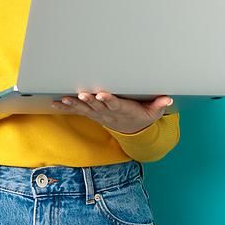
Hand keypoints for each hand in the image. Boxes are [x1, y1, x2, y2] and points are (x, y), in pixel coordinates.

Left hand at [51, 91, 172, 133]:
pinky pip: (78, 111)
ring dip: (74, 104)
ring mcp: (99, 115)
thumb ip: (159, 104)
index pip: (115, 104)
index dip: (108, 100)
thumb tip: (168, 98)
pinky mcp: (93, 114)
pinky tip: (55, 103)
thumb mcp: (154, 112)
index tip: (102, 94)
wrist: (132, 130)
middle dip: (89, 100)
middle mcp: (109, 113)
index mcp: (124, 110)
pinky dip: (67, 107)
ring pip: (85, 109)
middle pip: (98, 106)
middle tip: (81, 94)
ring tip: (64, 99)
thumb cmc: (142, 115)